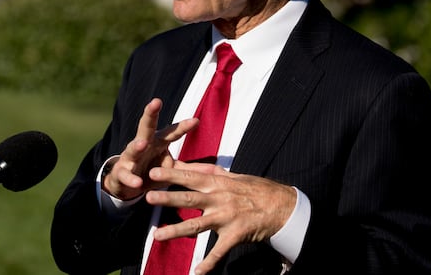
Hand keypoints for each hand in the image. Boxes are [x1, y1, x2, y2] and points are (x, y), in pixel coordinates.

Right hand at [102, 99, 198, 200]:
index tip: (196, 120)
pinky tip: (136, 182)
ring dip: (137, 146)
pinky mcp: (121, 171)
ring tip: (142, 143)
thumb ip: (190, 168)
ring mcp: (131, 156)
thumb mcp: (171, 168)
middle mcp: (144, 143)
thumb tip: (214, 170)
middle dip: (151, 113)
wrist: (127, 183)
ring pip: (133, 147)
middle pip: (147, 126)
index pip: (172, 131)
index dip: (183, 126)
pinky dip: (131, 178)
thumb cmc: (152, 169)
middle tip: (156, 101)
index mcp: (158, 141)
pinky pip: (126, 174)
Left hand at [145, 161, 296, 274]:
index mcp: (218, 184)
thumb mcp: (233, 176)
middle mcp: (220, 199)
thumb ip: (209, 173)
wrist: (281, 206)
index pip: (190, 178)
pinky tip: (196, 273)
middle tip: (148, 198)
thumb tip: (187, 166)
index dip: (171, 175)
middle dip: (168, 198)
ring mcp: (227, 218)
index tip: (153, 173)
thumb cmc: (255, 189)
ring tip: (157, 235)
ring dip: (176, 230)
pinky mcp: (235, 235)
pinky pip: (219, 251)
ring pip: (197, 225)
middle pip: (189, 199)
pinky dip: (208, 263)